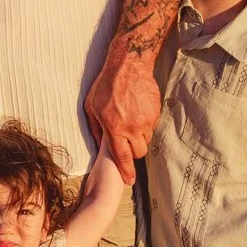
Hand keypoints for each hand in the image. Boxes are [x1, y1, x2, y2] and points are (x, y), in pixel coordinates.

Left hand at [84, 34, 161, 163]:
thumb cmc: (106, 85)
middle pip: (139, 153)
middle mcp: (132, 126)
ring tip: (130, 124)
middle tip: (126, 142)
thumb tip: (100, 147)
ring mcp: (146, 120)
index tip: (129, 180)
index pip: (122, 157)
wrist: (129, 65)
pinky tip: (137, 113)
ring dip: (139, 138)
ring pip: (146, 141)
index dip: (126, 171)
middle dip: (133, 152)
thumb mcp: (91, 107)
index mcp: (114, 127)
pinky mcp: (155, 113)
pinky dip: (145, 126)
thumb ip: (96, 129)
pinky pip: (152, 127)